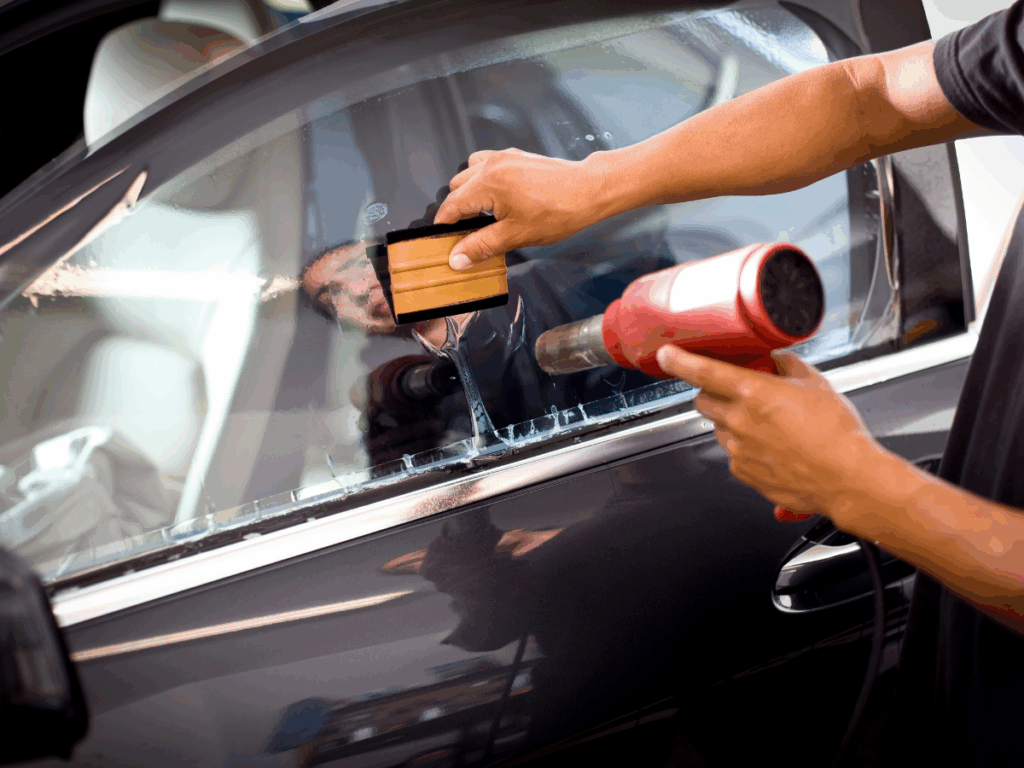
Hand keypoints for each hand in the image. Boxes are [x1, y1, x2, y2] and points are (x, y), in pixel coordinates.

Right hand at [433, 148, 604, 269]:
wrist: (588, 190)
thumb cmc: (559, 211)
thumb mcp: (516, 235)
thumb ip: (481, 246)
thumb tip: (457, 258)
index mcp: (489, 183)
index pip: (452, 206)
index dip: (443, 226)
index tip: (442, 241)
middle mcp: (492, 165)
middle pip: (456, 188)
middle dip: (457, 211)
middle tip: (468, 234)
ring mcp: (503, 157)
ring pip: (469, 174)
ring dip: (469, 194)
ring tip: (483, 216)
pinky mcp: (514, 156)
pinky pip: (485, 164)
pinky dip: (483, 180)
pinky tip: (497, 198)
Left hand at [655, 345, 884, 516]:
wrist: (847, 479)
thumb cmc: (836, 434)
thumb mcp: (817, 384)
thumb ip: (789, 366)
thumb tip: (777, 359)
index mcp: (752, 393)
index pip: (701, 371)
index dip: (678, 361)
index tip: (668, 355)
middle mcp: (738, 421)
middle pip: (703, 400)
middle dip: (712, 393)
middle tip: (736, 392)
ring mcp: (737, 449)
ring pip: (717, 427)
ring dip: (731, 420)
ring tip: (766, 424)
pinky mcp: (742, 472)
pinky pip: (732, 453)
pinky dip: (744, 447)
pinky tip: (771, 447)